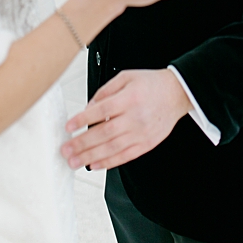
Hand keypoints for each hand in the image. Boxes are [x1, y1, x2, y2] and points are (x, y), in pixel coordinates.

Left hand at [61, 68, 191, 170]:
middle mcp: (135, 118)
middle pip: (105, 133)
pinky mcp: (147, 144)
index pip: (101, 111)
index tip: (68, 127)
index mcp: (128, 99)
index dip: (83, 119)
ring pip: (113, 148)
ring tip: (75, 161)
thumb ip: (104, 92)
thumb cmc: (150, 84)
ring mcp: (142, 133)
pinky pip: (126, 156)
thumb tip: (88, 108)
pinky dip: (109, 162)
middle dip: (82, 143)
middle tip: (66, 150)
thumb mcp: (125, 77)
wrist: (176, 93)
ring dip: (91, 157)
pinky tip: (95, 165)